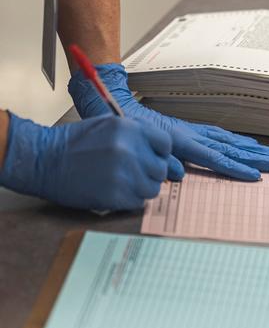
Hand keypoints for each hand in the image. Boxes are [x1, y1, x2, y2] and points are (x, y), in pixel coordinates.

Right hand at [0, 113, 170, 210]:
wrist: (42, 160)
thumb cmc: (74, 143)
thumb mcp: (108, 125)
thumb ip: (137, 134)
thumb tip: (162, 152)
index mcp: (129, 129)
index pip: (166, 144)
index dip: (160, 153)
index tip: (151, 157)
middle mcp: (129, 150)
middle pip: (161, 169)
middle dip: (150, 172)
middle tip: (134, 173)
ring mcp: (123, 174)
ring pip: (152, 188)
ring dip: (141, 188)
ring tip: (122, 182)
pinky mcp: (115, 196)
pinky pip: (138, 202)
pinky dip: (129, 200)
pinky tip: (114, 191)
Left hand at [68, 63, 268, 180]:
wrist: (110, 102)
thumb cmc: (118, 125)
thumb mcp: (133, 145)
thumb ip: (154, 159)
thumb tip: (177, 173)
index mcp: (178, 139)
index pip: (213, 157)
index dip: (235, 168)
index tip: (255, 176)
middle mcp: (189, 133)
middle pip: (229, 146)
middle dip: (254, 156)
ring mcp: (189, 130)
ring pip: (226, 140)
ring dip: (250, 148)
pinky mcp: (185, 129)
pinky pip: (217, 135)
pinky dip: (234, 141)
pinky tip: (245, 144)